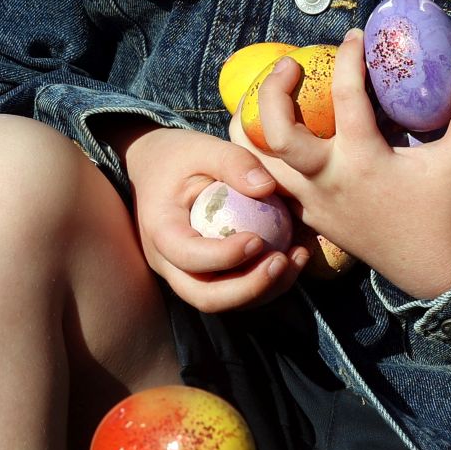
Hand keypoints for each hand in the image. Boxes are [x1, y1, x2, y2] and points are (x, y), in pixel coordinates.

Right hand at [112, 121, 312, 314]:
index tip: (259, 239)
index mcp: (160, 230)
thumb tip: (267, 188)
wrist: (153, 167)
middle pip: (205, 296)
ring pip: (223, 301)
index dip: (225, 257)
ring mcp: (183, 273)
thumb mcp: (201, 147)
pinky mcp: (202, 275)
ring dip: (263, 290)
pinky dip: (264, 283)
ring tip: (296, 258)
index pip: (188, 256)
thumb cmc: (178, 156)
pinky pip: (233, 291)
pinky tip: (292, 257)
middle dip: (248, 288)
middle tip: (283, 261)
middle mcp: (166, 261)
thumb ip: (233, 161)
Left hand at [241, 29, 450, 301]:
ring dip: (250, 124)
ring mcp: (312, 201)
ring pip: (257, 162)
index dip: (349, 59)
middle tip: (290, 64)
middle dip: (272, 91)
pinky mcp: (306, 217)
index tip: (354, 36)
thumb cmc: (445, 208)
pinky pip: (267, 183)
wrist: (431, 269)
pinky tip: (264, 133)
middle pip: (278, 132)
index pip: (347, 98)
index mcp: (365, 160)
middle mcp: (330, 180)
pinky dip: (257, 157)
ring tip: (261, 95)